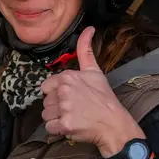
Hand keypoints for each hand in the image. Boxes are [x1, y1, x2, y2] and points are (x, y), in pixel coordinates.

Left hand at [40, 26, 145, 157]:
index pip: (46, 87)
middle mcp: (64, 91)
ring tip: (72, 117)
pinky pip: (49, 127)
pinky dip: (56, 130)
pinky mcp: (64, 125)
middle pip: (46, 101)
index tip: (69, 97)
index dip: (56, 93)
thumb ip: (85, 50)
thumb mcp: (94, 71)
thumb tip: (89, 28)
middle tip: (73, 109)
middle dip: (56, 107)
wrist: (113, 123)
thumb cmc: (104, 97)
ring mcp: (64, 108)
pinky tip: (69, 126)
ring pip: (45, 114)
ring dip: (55, 118)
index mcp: (67, 77)